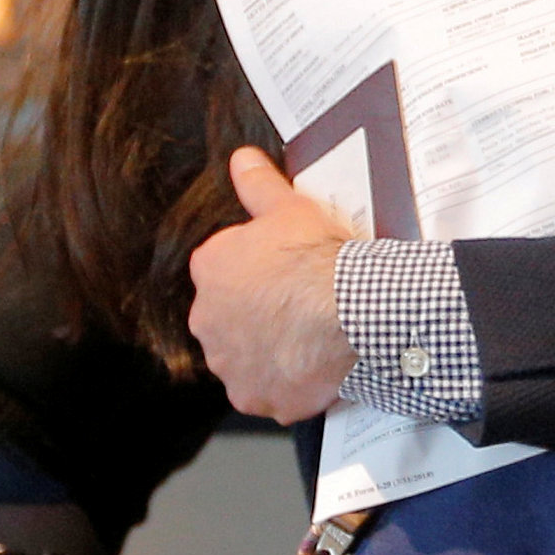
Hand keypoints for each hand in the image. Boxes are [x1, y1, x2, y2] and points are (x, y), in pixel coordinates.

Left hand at [187, 146, 359, 422]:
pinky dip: (285, 387)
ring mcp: (229, 363)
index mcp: (211, 268)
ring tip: (311, 343)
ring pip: (246, 358)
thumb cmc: (318, 258)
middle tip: (303, 310)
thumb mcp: (290, 208)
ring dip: (271, 354)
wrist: (347, 311)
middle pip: (231, 317)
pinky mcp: (254, 397)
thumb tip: (240, 156)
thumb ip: (259, 185)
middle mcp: (206, 318)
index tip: (290, 274)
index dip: (261, 272)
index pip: (226, 269)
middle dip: (259, 316)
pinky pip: (267, 394)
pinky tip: (312, 373)